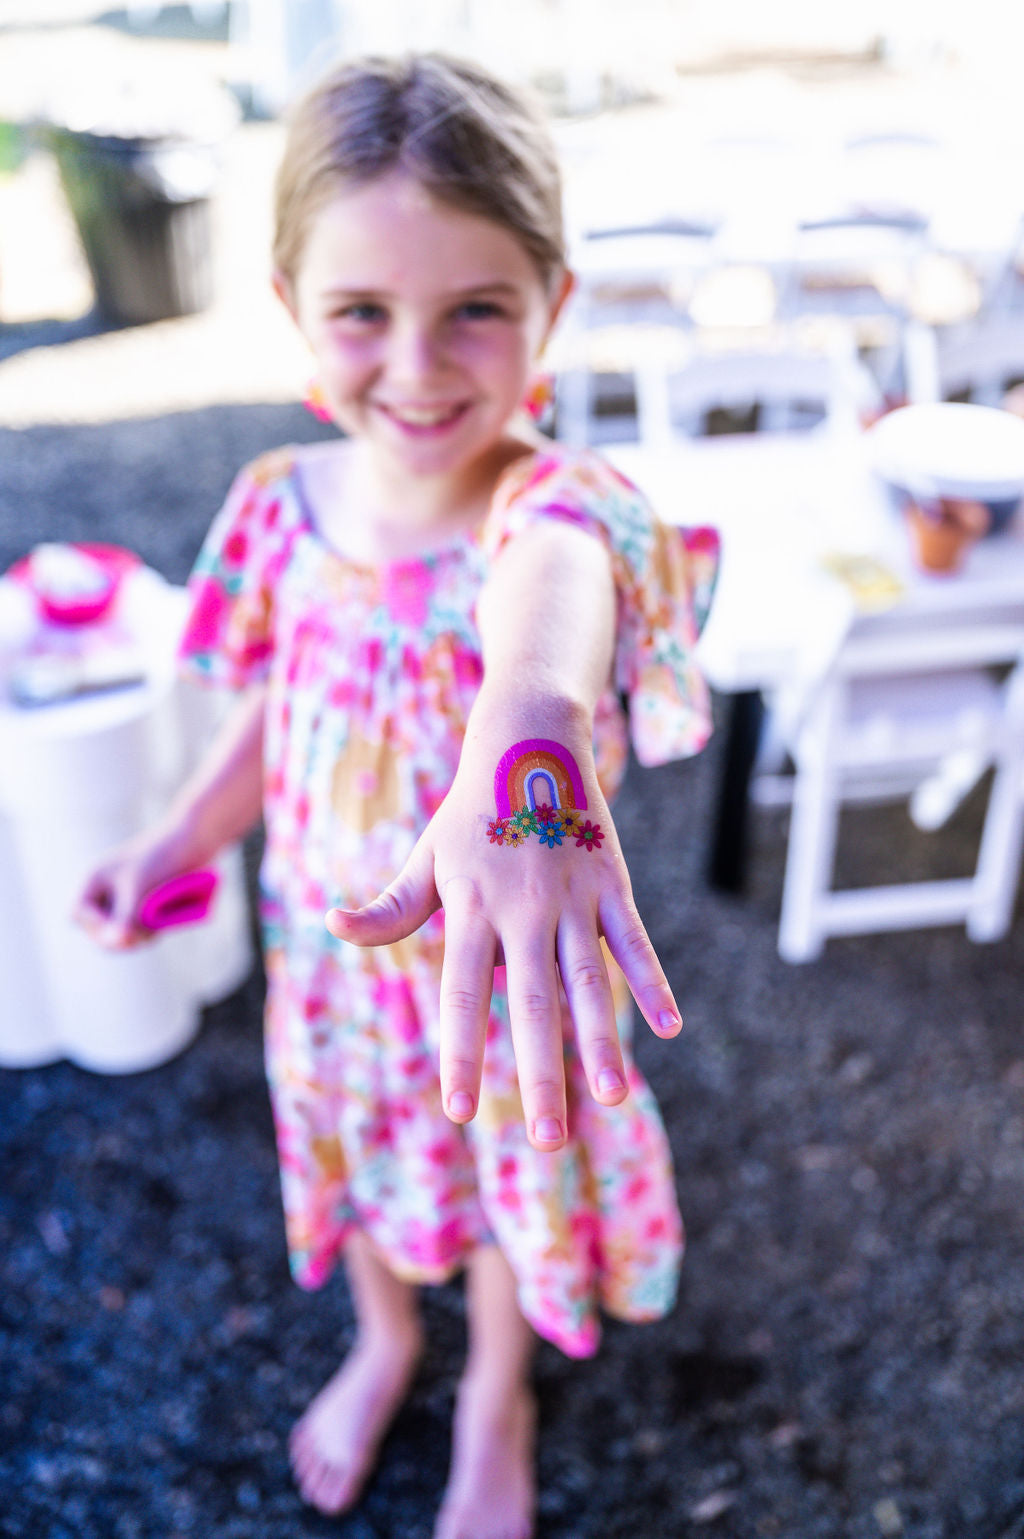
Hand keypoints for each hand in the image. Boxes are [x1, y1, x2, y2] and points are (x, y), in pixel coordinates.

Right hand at [74, 827, 193, 949]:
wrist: (195, 840)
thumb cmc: (162, 858)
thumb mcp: (139, 890)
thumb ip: (126, 919)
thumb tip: (118, 942)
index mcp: (95, 880)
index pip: (79, 915)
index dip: (97, 928)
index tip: (123, 931)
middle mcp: (106, 891)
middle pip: (100, 930)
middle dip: (121, 937)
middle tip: (147, 935)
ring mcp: (126, 899)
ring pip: (122, 933)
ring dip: (138, 936)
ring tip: (158, 926)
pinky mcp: (145, 906)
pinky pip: (139, 929)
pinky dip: (149, 931)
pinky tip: (164, 923)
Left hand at [325, 728, 681, 1151]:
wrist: (529, 740)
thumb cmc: (470, 812)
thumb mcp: (425, 858)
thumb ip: (389, 908)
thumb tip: (332, 926)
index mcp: (470, 908)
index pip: (461, 994)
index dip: (461, 1052)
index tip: (459, 1110)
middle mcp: (521, 909)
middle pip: (530, 1002)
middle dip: (538, 1072)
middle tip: (547, 1140)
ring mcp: (570, 896)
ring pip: (587, 980)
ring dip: (600, 1040)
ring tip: (610, 1096)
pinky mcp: (610, 883)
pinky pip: (633, 941)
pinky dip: (652, 982)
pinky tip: (669, 1029)